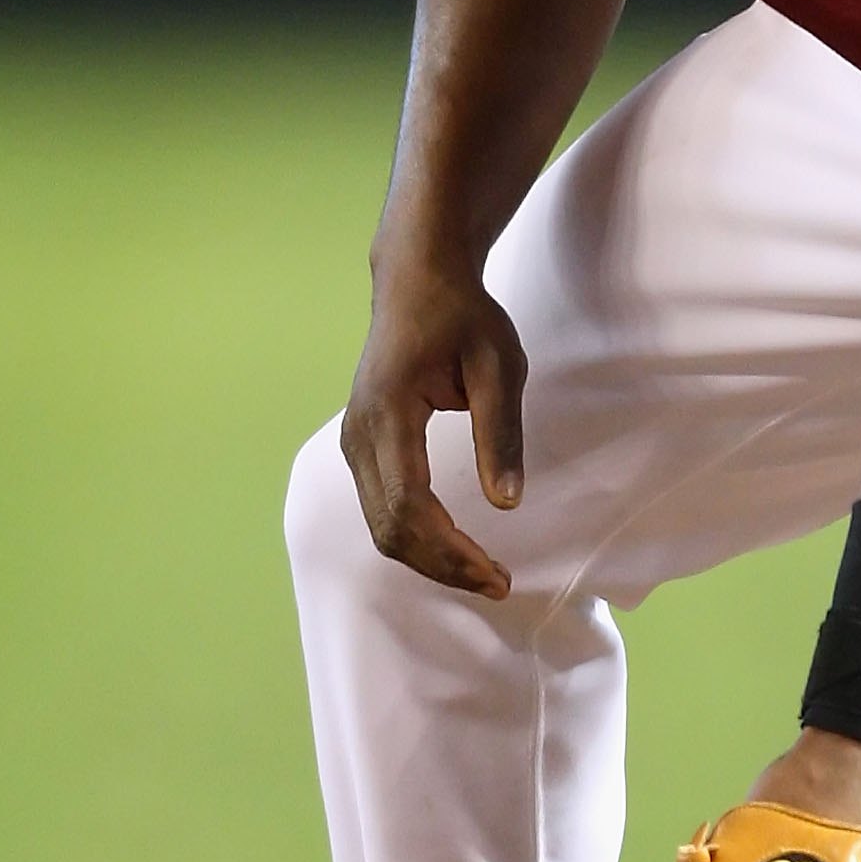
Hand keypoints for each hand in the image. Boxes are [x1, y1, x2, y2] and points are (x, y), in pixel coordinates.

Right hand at [339, 257, 526, 596]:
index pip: (408, 505)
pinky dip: (416, 536)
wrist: (417, 279)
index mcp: (388, 412)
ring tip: (484, 572)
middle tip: (499, 583)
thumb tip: (507, 504)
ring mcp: (353, 441)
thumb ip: (501, 433)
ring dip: (429, 557)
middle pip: (389, 528)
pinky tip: (455, 545)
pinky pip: (381, 507)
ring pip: (380, 525)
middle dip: (442, 565)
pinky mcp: (362, 445)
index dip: (450, 550)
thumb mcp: (499, 365)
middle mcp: (359, 433)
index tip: (496, 574)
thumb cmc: (462, 315)